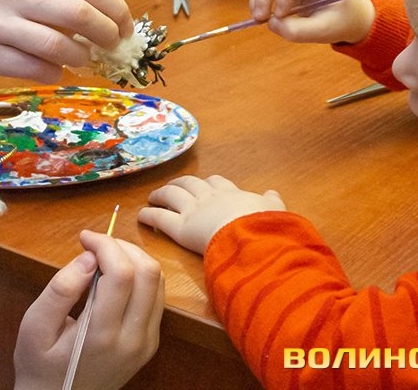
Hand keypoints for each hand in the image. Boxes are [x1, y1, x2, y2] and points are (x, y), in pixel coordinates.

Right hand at [0, 0, 135, 82]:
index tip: (126, 26)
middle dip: (106, 34)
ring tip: (82, 61)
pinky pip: (34, 70)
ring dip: (80, 59)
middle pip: (79, 14)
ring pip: (60, 46)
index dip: (115, 8)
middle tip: (113, 47)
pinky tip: (52, 72)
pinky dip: (53, 74)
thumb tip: (99, 16)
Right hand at [13, 230, 162, 389]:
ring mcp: (146, 342)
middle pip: (148, 273)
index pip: (122, 274)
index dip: (106, 245)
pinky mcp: (150, 343)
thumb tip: (88, 258)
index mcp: (102, 335)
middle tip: (96, 244)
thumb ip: (60, 290)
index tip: (84, 239)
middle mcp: (133, 339)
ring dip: (134, 259)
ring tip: (105, 257)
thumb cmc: (40, 365)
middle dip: (123, 247)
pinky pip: (156, 298)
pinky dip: (140, 277)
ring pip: (158, 283)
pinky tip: (115, 277)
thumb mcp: (33, 327)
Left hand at [139, 175, 284, 254]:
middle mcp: (209, 197)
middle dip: (180, 184)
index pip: (217, 182)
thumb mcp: (275, 210)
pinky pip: (160, 218)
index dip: (208, 183)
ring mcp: (193, 210)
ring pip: (172, 196)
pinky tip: (141, 215)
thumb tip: (272, 193)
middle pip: (190, 184)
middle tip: (171, 187)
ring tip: (153, 196)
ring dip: (161, 194)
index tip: (204, 185)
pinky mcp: (181, 228)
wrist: (251, 234)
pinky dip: (149, 214)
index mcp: (231, 194)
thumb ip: (272, 202)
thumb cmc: (264, 225)